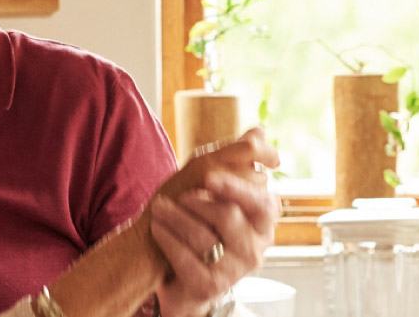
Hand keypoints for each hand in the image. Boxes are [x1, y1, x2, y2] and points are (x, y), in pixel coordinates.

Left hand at [149, 129, 281, 316]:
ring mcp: (235, 270)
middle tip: (179, 193)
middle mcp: (255, 247)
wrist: (173, 266)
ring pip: (204, 236)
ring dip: (175, 216)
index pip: (262, 200)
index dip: (236, 187)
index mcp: (261, 220)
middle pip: (231, 216)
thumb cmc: (198, 220)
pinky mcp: (211, 286)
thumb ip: (237, 160)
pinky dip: (167, 239)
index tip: (209, 176)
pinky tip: (156, 228)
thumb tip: (259, 131)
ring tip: (158, 207)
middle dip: (199, 201)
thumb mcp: (214, 187)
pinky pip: (187, 259)